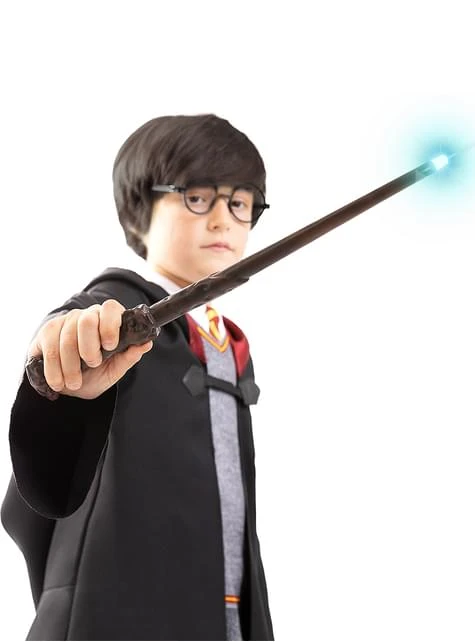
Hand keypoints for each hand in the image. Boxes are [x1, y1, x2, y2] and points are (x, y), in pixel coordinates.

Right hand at [27, 299, 152, 399]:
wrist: (69, 384)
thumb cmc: (96, 373)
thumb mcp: (115, 370)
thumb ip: (129, 357)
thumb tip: (147, 343)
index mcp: (109, 320)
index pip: (111, 308)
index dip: (110, 325)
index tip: (110, 346)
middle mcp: (88, 315)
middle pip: (87, 320)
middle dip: (89, 346)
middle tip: (93, 364)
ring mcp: (66, 321)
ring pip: (66, 337)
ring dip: (71, 365)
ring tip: (75, 383)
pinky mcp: (48, 331)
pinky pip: (49, 346)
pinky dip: (54, 369)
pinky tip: (59, 382)